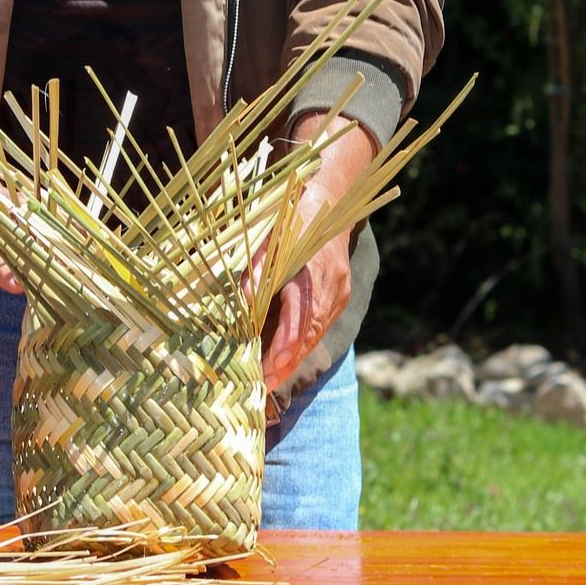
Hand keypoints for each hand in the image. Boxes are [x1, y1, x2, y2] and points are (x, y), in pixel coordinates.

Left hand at [259, 181, 352, 391]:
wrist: (333, 200)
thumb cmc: (295, 217)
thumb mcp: (272, 235)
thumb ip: (259, 268)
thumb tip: (244, 301)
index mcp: (312, 267)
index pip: (301, 313)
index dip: (287, 340)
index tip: (273, 362)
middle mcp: (331, 283)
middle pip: (310, 331)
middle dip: (288, 360)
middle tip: (266, 384)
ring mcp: (340, 291)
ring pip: (317, 333)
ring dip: (295, 357)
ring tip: (271, 378)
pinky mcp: (341, 295)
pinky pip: (322, 325)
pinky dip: (304, 342)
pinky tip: (286, 358)